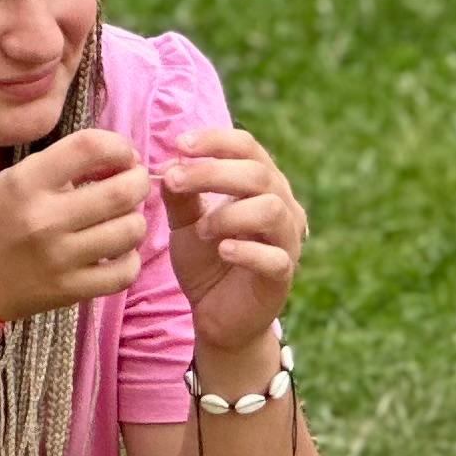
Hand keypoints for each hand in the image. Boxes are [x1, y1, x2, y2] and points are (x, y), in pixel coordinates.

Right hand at [0, 127, 149, 323]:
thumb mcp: (15, 180)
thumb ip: (62, 164)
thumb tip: (120, 158)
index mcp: (28, 183)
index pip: (90, 147)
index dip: (119, 146)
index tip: (123, 155)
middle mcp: (46, 219)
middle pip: (123, 191)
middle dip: (139, 181)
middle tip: (134, 184)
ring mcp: (61, 258)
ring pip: (131, 231)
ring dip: (135, 220)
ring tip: (122, 219)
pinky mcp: (71, 290)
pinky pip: (126, 272)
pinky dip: (130, 259)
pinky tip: (117, 252)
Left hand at [156, 126, 306, 351]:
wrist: (217, 315)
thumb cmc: (207, 262)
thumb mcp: (186, 223)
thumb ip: (181, 194)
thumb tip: (168, 163)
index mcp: (262, 185)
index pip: (247, 147)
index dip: (215, 141)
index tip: (179, 144)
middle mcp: (282, 206)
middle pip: (258, 173)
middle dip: (213, 173)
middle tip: (175, 181)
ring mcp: (287, 241)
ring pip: (271, 209)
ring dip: (229, 213)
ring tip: (202, 229)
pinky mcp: (283, 275)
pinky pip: (275, 256)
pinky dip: (246, 250)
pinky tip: (222, 250)